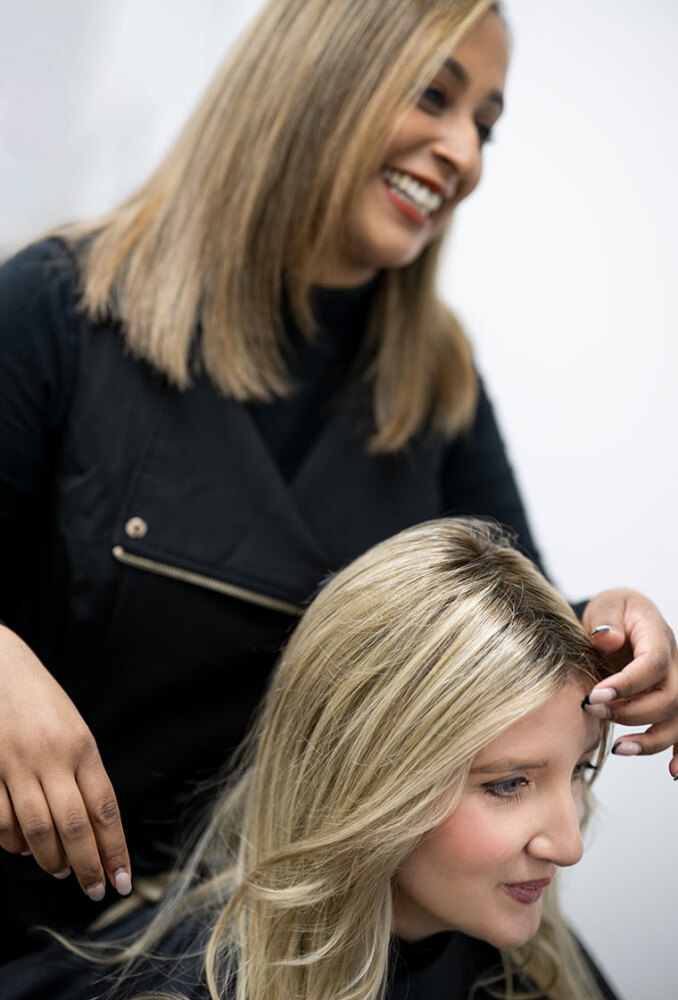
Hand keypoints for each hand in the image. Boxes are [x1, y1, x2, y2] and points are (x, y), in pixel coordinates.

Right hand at [0, 625, 131, 899]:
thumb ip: (83, 771)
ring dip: (52, 861)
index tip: (122, 880)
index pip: (104, 808)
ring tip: (63, 872)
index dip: (114, 848)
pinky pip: (1, 822)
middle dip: (88, 866)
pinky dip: (13, 844)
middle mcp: (51, 758)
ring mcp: (15, 765)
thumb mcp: (73, 728)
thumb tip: (92, 825)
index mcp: (81, 746)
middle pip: (74, 827)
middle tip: (95, 890)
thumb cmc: (40, 700)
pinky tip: (24, 849)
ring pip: (37, 831)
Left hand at [581, 589, 677, 777]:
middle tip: (592, 710)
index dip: (627, 684)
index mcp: (658, 636)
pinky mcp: (672, 703)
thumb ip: (605, 621)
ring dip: (651, 739)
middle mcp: (676, 664)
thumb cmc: (614, 612)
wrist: (624, 617)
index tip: (595, 696)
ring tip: (618, 748)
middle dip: (631, 712)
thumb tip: (607, 640)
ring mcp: (677, 685)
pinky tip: (674, 772)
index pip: (654, 664)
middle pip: (670, 697)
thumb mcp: (606, 606)